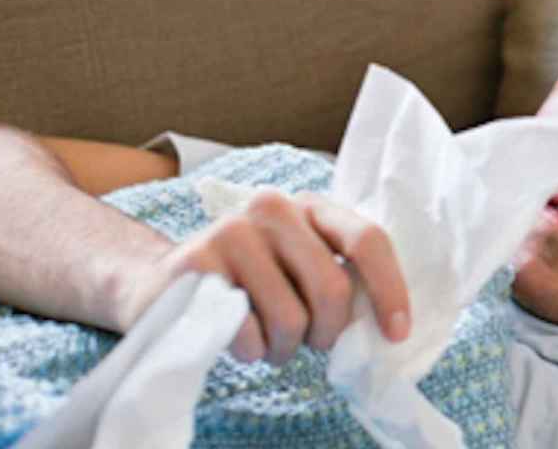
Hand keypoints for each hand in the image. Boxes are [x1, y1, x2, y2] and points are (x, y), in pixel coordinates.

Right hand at [125, 190, 409, 364]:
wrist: (162, 287)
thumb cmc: (249, 286)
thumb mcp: (298, 270)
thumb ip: (339, 277)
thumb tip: (387, 321)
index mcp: (311, 206)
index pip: (367, 239)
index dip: (390, 290)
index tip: (395, 334)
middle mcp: (273, 206)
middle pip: (332, 287)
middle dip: (328, 332)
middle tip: (312, 343)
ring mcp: (232, 230)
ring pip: (292, 318)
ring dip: (285, 348)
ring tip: (268, 341)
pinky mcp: (196, 261)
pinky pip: (249, 332)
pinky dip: (250, 350)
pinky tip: (235, 336)